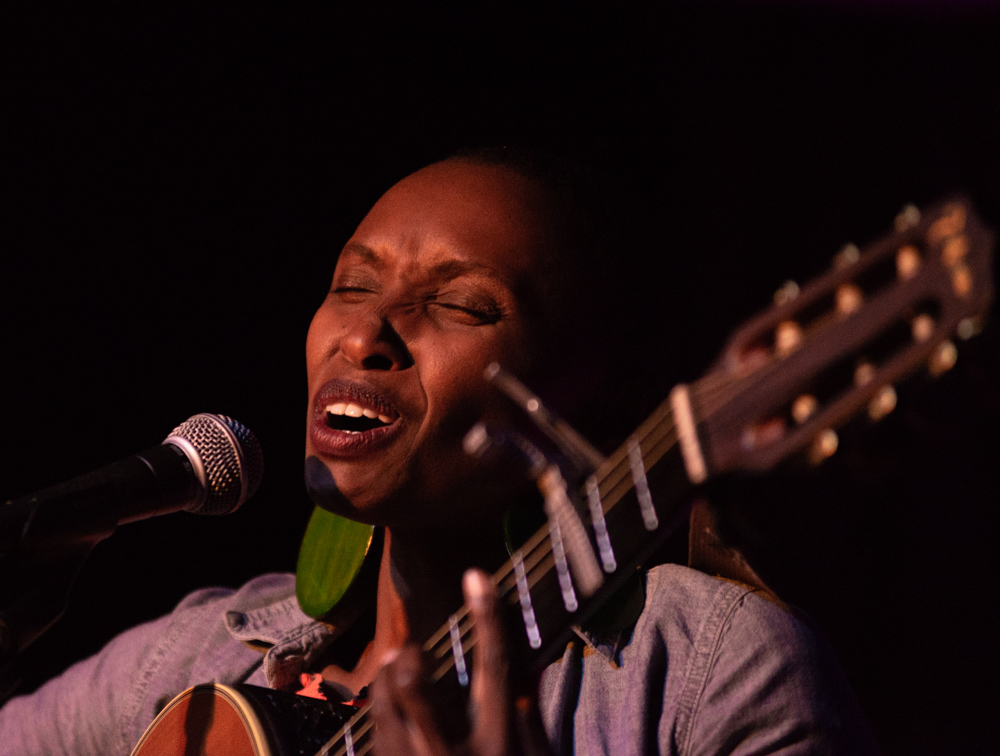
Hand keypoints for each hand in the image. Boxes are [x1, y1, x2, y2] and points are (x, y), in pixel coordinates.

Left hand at [369, 569, 551, 755]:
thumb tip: (528, 668)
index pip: (494, 667)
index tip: (477, 577)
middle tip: (414, 651)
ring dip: (388, 677)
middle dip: (411, 658)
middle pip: (414, 686)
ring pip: (384, 704)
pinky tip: (393, 704)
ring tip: (396, 669)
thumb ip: (529, 719)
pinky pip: (375, 731)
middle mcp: (451, 753)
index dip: (487, 618)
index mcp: (496, 744)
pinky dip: (382, 708)